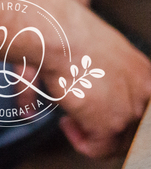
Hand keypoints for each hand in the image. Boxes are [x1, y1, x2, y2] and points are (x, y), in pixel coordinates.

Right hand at [48, 13, 150, 157]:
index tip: (93, 104)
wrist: (60, 33)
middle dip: (105, 125)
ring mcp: (132, 108)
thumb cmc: (64, 32)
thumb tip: (40, 108)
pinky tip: (67, 124)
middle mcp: (144, 90)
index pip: (139, 104)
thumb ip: (76, 79)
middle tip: (80, 119)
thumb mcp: (79, 54)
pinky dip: (81, 143)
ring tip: (70, 122)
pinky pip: (100, 148)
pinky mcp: (112, 123)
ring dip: (92, 135)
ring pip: (120, 140)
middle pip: (133, 124)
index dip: (115, 108)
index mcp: (142, 72)